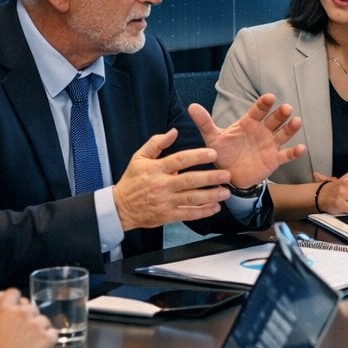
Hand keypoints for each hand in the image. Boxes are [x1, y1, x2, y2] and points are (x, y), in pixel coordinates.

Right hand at [0, 290, 56, 347]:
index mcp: (4, 310)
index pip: (14, 293)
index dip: (13, 301)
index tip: (12, 312)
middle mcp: (22, 313)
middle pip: (29, 306)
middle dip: (25, 316)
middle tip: (19, 332)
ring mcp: (37, 325)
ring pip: (42, 319)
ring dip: (37, 327)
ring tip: (28, 342)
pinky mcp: (47, 338)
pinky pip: (52, 332)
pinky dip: (47, 338)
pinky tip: (38, 347)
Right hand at [112, 128, 233, 230]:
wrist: (120, 207)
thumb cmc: (132, 180)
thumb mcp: (139, 157)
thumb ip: (157, 143)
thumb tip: (173, 131)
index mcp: (156, 168)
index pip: (180, 160)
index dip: (197, 156)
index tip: (213, 153)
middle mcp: (162, 185)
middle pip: (190, 180)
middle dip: (210, 177)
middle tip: (226, 175)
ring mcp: (165, 201)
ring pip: (191, 198)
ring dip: (211, 195)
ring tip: (226, 192)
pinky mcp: (166, 215)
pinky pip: (187, 214)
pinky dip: (202, 212)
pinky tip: (215, 207)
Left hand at [187, 94, 304, 189]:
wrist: (229, 175)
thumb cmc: (223, 153)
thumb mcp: (212, 138)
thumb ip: (205, 123)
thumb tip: (191, 106)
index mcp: (248, 123)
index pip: (258, 111)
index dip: (264, 104)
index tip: (270, 97)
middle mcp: (262, 131)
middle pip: (274, 120)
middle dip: (280, 114)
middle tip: (286, 108)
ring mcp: (269, 145)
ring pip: (283, 134)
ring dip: (290, 128)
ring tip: (296, 122)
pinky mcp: (274, 159)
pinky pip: (286, 155)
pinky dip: (294, 153)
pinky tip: (301, 148)